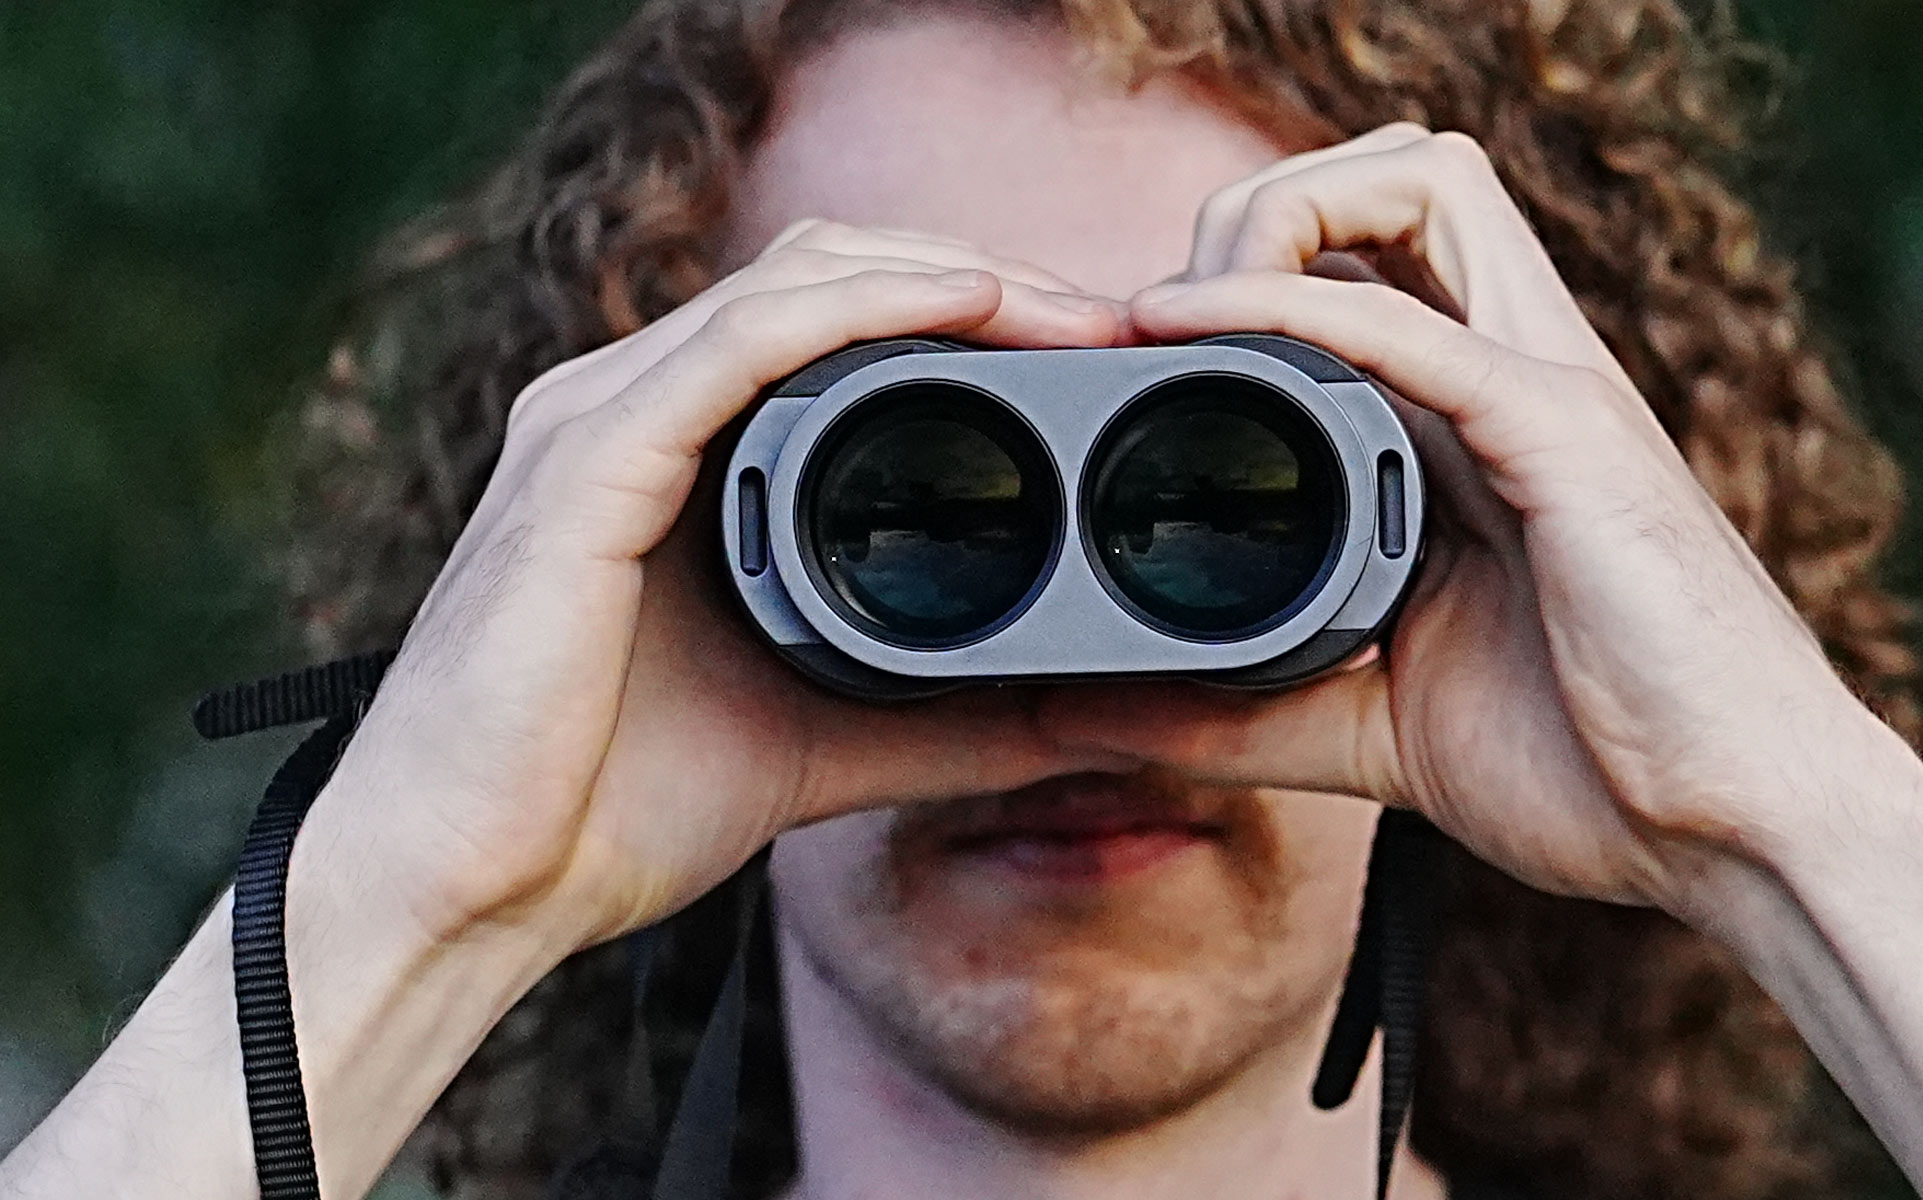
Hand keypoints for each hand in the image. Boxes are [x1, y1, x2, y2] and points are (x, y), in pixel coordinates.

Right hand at [319, 221, 1133, 952]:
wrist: (471, 887)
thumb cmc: (611, 808)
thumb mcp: (833, 738)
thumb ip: (958, 720)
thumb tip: (1091, 720)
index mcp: (681, 451)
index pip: (841, 323)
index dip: (976, 313)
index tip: (1099, 357)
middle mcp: (633, 407)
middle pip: (833, 274)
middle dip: (986, 277)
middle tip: (1114, 323)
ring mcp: (600, 421)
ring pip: (796, 281)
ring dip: (948, 274)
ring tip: (1075, 311)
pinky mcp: (583, 464)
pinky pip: (737, 344)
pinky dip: (862, 310)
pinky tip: (968, 303)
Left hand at [1045, 124, 1904, 910]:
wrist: (1738, 836)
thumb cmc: (1593, 768)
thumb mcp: (1365, 725)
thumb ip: (1226, 713)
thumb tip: (1072, 715)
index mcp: (1476, 426)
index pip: (1369, 256)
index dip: (1246, 272)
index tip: (1134, 362)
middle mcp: (1516, 377)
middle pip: (1396, 177)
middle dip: (1258, 209)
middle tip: (1162, 327)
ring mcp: (1549, 391)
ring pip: (1422, 184)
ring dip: (1278, 212)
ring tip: (1180, 313)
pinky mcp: (1567, 439)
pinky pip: (1414, 326)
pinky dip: (1290, 307)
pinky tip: (1187, 325)